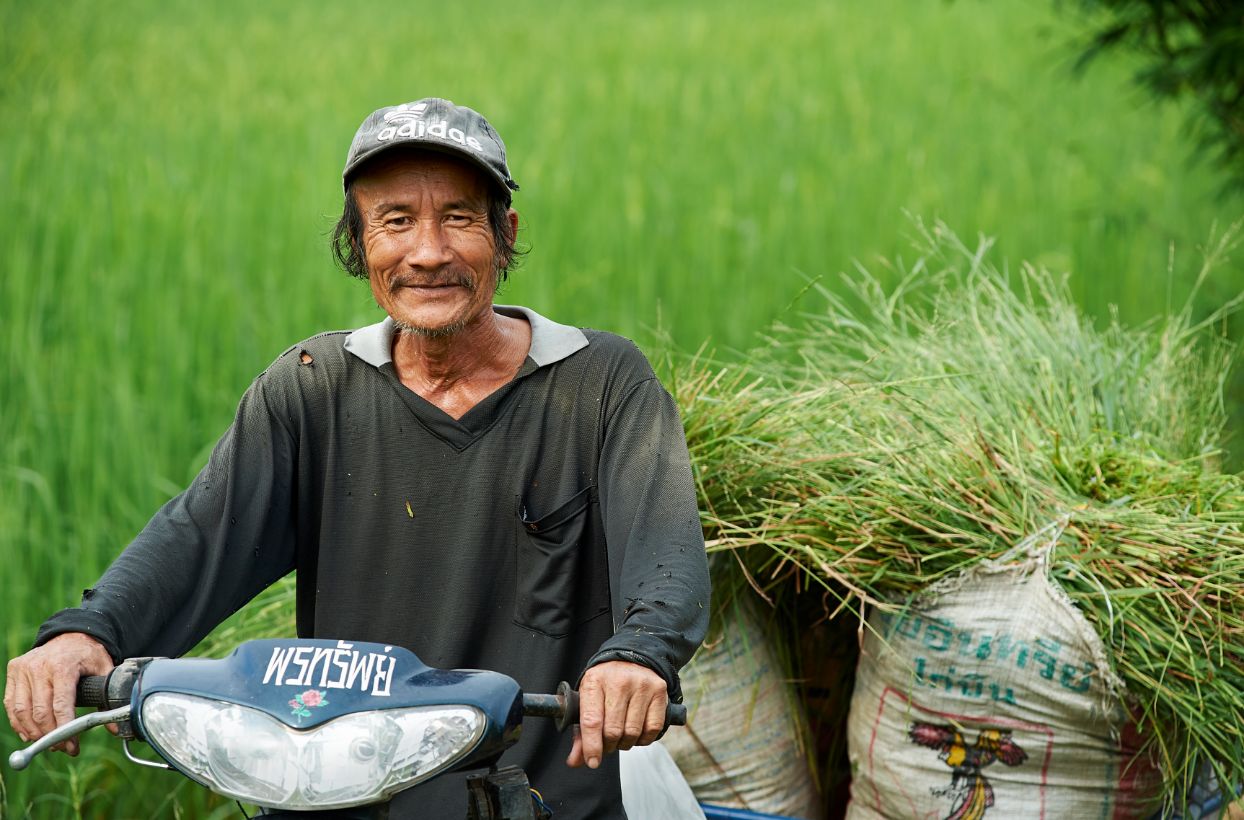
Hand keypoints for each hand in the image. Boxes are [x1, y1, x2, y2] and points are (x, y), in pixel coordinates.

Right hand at [5, 633, 113, 755]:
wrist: (70, 633)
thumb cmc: (87, 653)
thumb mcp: (104, 669)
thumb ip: (108, 697)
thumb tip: (115, 728)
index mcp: (63, 666)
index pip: (61, 704)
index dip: (65, 729)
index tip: (72, 745)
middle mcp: (39, 667)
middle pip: (40, 712)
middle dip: (51, 736)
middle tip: (63, 748)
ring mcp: (23, 669)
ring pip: (22, 712)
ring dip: (34, 733)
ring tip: (49, 743)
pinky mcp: (13, 672)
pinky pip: (11, 705)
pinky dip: (19, 724)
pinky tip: (31, 734)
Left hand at [566, 660, 666, 768]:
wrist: (632, 657)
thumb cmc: (605, 684)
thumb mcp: (588, 699)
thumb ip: (581, 732)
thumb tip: (576, 761)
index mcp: (594, 681)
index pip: (592, 721)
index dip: (592, 746)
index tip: (592, 761)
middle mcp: (619, 681)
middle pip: (613, 730)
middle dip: (609, 746)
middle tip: (607, 745)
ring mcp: (641, 685)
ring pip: (633, 732)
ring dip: (625, 744)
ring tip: (621, 737)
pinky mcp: (659, 691)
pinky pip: (652, 729)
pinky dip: (643, 739)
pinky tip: (637, 733)